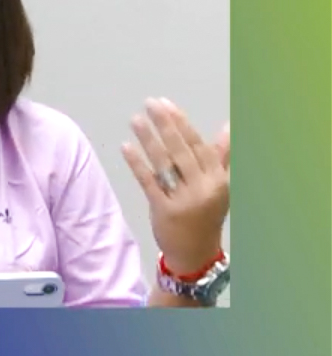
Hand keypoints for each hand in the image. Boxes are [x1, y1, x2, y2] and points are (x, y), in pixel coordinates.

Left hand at [120, 98, 228, 275]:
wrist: (196, 252)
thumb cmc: (206, 212)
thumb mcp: (221, 185)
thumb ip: (223, 156)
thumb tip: (229, 126)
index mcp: (219, 180)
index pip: (198, 146)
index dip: (182, 124)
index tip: (167, 104)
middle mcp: (204, 188)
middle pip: (181, 151)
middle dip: (165, 125)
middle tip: (150, 103)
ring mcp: (184, 200)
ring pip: (164, 164)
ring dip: (149, 139)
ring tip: (136, 119)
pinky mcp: (164, 211)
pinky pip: (149, 183)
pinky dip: (137, 164)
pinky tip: (126, 147)